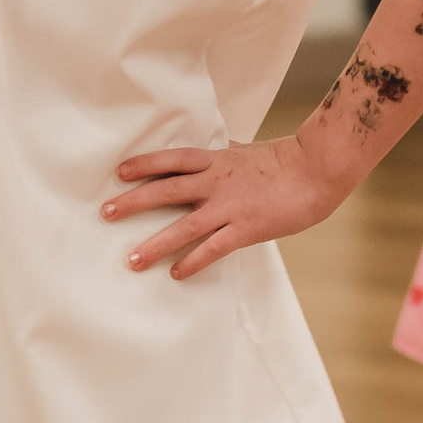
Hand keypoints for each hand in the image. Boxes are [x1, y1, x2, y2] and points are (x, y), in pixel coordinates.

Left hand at [103, 132, 342, 281]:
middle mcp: (216, 181)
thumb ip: (226, 154)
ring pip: (184, 226)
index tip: (119, 172)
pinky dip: (193, 262)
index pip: (172, 160)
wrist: (316, 169)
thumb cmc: (286, 159)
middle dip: (134, 202)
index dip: (145, 164)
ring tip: (132, 260)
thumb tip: (215, 149)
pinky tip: (176, 273)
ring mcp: (230, 206)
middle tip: (106, 213)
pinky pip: (213, 248)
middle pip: (166, 191)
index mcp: (216, 160)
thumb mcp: (248, 151)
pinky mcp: (246, 228)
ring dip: (155, 244)